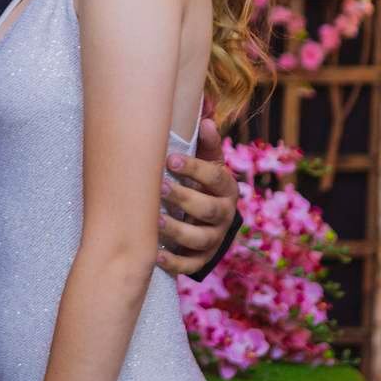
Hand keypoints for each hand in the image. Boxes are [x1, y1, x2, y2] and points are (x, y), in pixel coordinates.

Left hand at [156, 99, 240, 275]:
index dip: (195, 168)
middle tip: (160, 187)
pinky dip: (174, 263)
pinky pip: (191, 265)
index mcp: (225, 188)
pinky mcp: (202, 259)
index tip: (170, 159)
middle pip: (208, 209)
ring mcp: (214, 239)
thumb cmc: (201, 183)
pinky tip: (157, 255)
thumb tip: (205, 116)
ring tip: (155, 220)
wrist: (209, 221)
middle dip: (184, 198)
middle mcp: (223, 214)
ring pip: (200, 239)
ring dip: (177, 230)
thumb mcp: (207, 162)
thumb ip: (206, 142)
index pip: (215, 177)